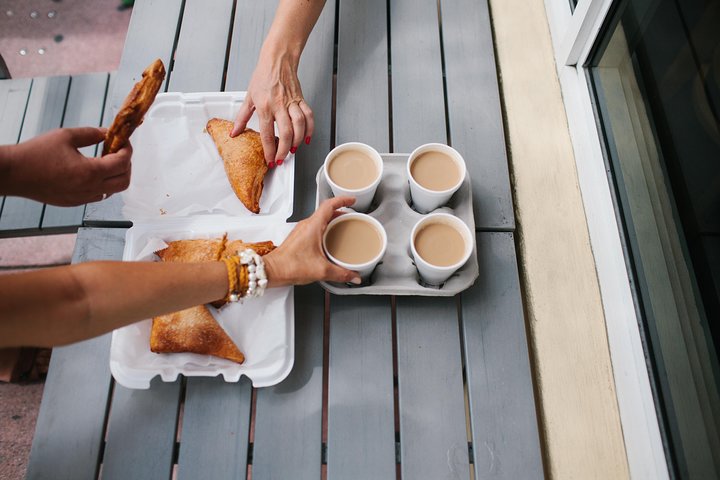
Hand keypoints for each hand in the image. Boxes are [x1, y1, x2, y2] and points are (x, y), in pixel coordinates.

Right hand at [2, 127, 131, 205]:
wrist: (14, 173)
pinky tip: (92, 172)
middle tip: (119, 152)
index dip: (127, 150)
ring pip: (113, 191)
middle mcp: (90, 189)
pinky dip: (103, 184)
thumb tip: (108, 133)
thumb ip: (92, 134)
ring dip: (115, 176)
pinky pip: (98, 196)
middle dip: (127, 165)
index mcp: (90, 172)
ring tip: (105, 161)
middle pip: (124, 181)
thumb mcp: (66, 136)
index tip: (124, 141)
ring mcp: (83, 198)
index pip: (123, 163)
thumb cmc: (36, 153)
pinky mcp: (74, 203)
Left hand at [231, 51, 313, 167]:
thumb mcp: (249, 97)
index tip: (269, 160)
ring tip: (293, 150)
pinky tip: (307, 138)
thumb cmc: (263, 76)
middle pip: (286, 133)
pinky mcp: (301, 100)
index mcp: (264, 106)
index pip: (267, 133)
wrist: (277, 60)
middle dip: (284, 150)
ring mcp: (292, 102)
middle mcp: (279, 105)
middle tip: (281, 159)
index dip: (269, 150)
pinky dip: (310, 129)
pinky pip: (309, 116)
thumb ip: (242, 117)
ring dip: (298, 141)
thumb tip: (234, 133)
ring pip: (299, 126)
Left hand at [264, 197, 359, 286]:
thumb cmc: (290, 266)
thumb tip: (354, 276)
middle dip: (340, 211)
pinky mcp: (298, 238)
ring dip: (332, 220)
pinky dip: (325, 229)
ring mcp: (301, 231)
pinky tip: (329, 240)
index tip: (352, 200)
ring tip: (343, 227)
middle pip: (326, 211)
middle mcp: (306, 225)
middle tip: (351, 216)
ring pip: (319, 219)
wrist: (273, 271)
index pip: (329, 204)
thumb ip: (341, 273)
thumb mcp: (322, 270)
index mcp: (313, 226)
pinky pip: (314, 228)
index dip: (343, 200)